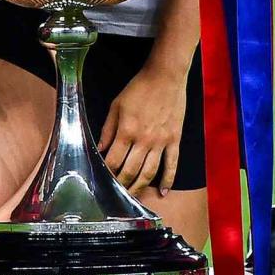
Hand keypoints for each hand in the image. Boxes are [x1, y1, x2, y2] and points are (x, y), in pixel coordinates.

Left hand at [97, 62, 188, 194]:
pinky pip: (172, 164)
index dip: (107, 174)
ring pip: (150, 172)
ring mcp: (161, 142)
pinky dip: (168, 180)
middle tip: (116, 196)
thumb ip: (107, 129)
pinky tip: (163, 192)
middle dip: (122, 186)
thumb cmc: (138, 88)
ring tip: (133, 197)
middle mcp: (144, 140)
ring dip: (141, 187)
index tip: (102, 182)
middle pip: (131, 171)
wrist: (165, 77)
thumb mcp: (116, 105)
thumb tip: (100, 149)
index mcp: (127, 130)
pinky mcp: (174, 140)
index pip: (114, 161)